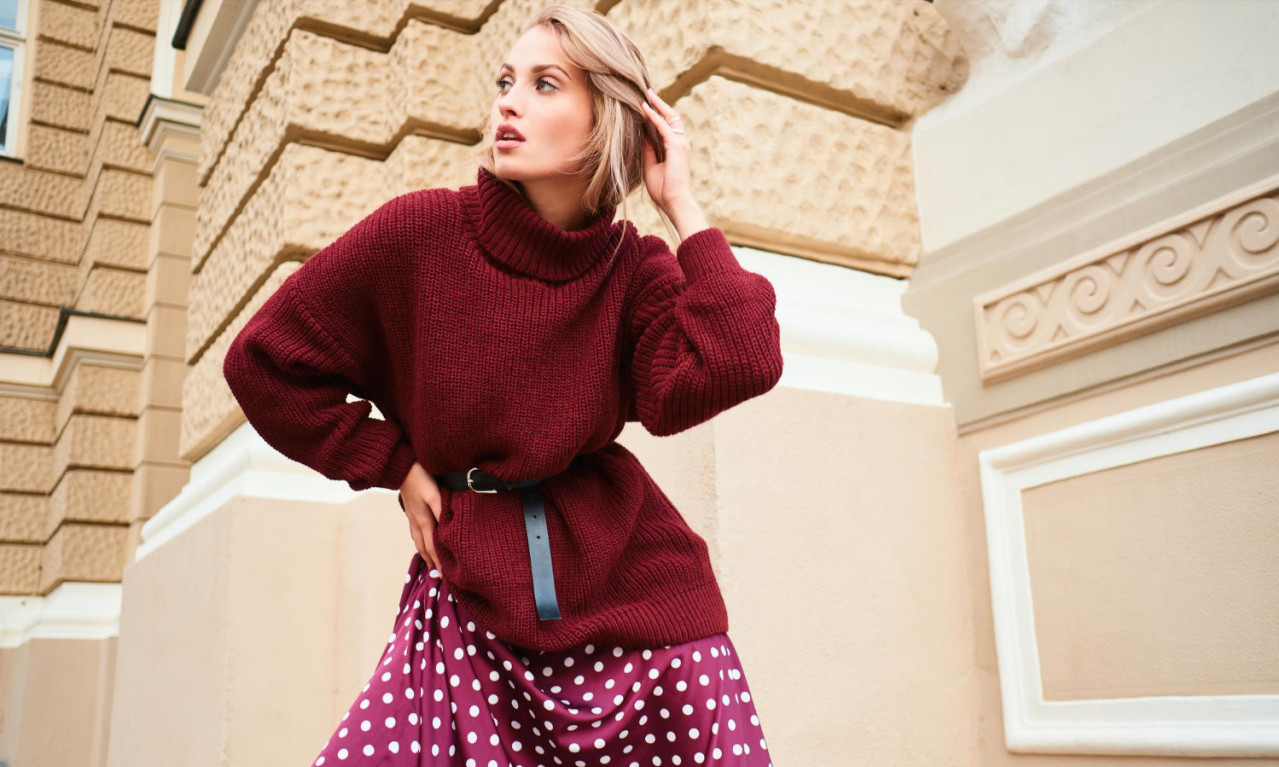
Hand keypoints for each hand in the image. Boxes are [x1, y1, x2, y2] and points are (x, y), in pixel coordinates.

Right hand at [398, 462, 443, 569]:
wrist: (400, 466)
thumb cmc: (419, 477)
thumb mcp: (433, 493)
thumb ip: (441, 510)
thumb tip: (448, 528)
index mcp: (424, 520)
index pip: (433, 547)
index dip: (439, 562)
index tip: (445, 575)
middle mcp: (416, 522)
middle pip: (424, 547)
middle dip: (431, 561)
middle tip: (438, 575)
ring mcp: (411, 516)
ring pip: (418, 540)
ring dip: (425, 552)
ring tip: (430, 562)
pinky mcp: (410, 509)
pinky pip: (415, 531)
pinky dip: (420, 540)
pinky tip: (422, 539)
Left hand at [640, 87, 693, 216]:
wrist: (674, 201)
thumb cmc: (664, 189)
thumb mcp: (651, 166)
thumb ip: (648, 150)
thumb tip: (641, 137)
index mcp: (676, 148)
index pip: (668, 126)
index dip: (658, 114)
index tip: (647, 105)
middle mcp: (681, 143)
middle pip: (671, 117)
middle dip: (660, 104)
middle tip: (648, 92)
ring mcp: (681, 143)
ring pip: (670, 117)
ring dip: (657, 105)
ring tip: (647, 94)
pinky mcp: (676, 146)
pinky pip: (663, 127)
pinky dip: (653, 117)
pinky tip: (644, 108)